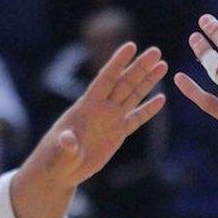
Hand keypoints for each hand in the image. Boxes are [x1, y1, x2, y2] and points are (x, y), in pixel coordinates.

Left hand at [25, 42, 166, 191]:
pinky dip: (148, 110)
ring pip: (133, 96)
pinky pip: (136, 119)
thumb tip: (67, 141)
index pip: (106, 79)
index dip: (118, 62)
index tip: (131, 46)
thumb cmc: (54, 160)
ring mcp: (110, 120)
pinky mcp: (117, 134)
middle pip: (124, 83)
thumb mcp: (60, 154)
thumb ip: (66, 146)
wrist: (60, 171)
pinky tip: (161, 98)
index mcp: (87, 106)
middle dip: (140, 67)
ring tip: (162, 65)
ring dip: (148, 81)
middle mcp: (101, 109)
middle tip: (156, 51)